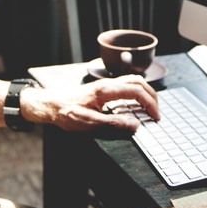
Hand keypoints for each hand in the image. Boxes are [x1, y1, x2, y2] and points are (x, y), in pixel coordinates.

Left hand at [20, 76, 159, 131]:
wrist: (49, 105)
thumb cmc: (65, 112)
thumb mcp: (89, 123)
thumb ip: (113, 124)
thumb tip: (135, 125)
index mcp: (106, 90)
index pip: (137, 91)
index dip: (150, 103)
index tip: (156, 117)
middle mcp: (108, 84)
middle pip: (138, 82)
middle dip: (152, 97)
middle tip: (157, 113)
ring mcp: (105, 85)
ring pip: (132, 82)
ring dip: (145, 93)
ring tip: (150, 109)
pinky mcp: (103, 90)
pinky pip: (125, 86)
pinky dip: (136, 93)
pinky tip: (135, 106)